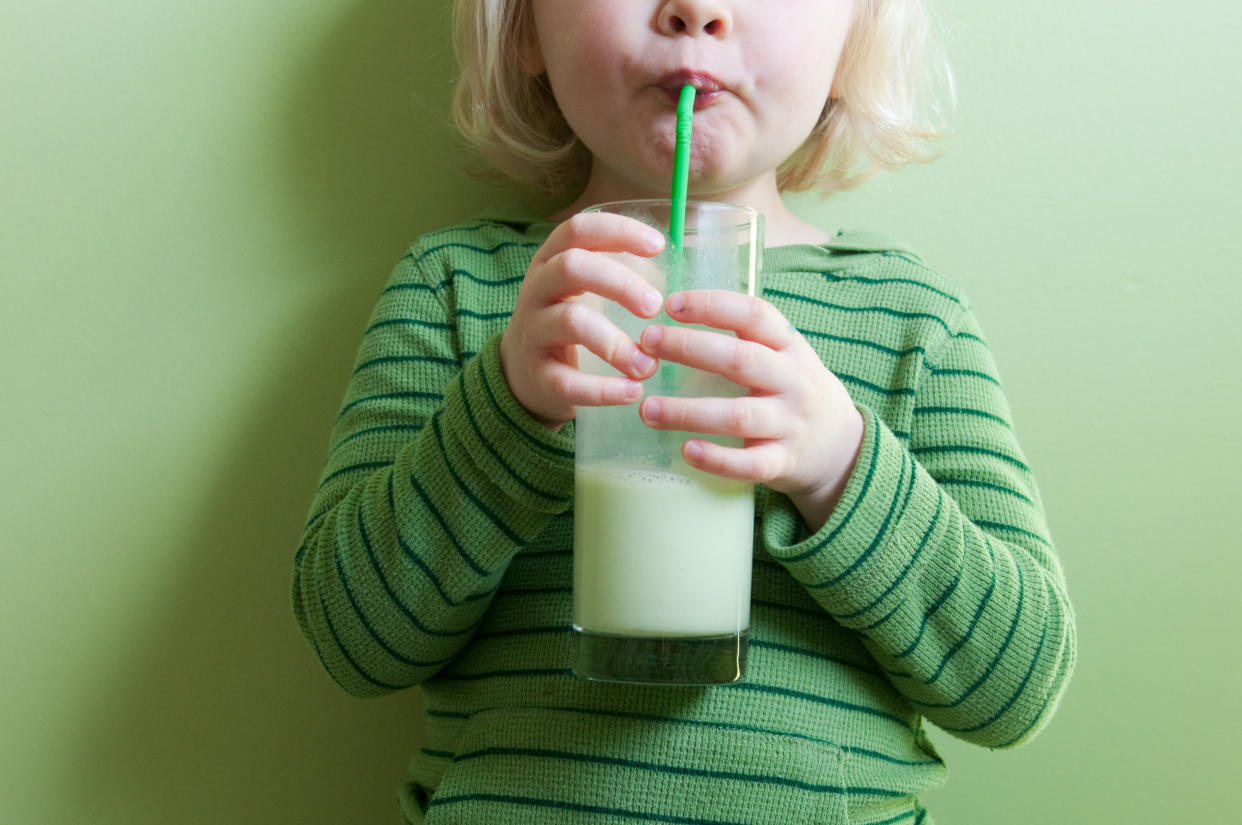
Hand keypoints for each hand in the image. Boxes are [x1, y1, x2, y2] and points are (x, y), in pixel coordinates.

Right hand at [499, 213, 665, 428]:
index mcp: (551, 262)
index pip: (579, 230)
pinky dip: (603, 389)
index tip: (658, 246)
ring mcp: (533, 332)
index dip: (618, 231)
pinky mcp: (537, 376)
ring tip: (649, 365)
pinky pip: (568, 381)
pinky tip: (632, 392)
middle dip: (619, 283)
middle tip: (655, 307)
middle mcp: (537, 290)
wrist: (521, 377)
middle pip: (572, 267)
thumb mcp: (582, 291)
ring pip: (570, 322)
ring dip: (616, 343)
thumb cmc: (568, 325)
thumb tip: (680, 276)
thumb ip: (619, 277)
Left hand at [637, 290, 863, 530]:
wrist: (841, 446)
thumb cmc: (793, 391)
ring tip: (647, 408)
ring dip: (688, 412)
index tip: (670, 304)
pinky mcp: (784, 462)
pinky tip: (687, 451)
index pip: (755, 315)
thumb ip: (745, 337)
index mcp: (791, 347)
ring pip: (738, 416)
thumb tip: (673, 314)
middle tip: (647, 343)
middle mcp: (794, 381)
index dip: (713, 305)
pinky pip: (750, 464)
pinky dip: (718, 459)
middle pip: (740, 360)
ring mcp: (791, 424)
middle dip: (689, 348)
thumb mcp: (785, 355)